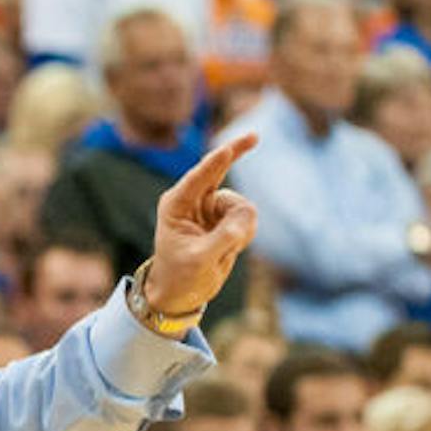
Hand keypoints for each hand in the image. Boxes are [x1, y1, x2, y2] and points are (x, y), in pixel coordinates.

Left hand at [145, 134, 258, 314]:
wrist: (181, 292)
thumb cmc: (180, 276)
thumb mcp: (199, 260)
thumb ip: (223, 239)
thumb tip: (247, 217)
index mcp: (176, 205)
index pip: (198, 179)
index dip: (216, 162)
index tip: (228, 149)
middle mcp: (192, 200)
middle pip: (219, 171)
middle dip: (236, 154)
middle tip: (254, 137)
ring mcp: (209, 207)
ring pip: (240, 204)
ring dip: (241, 226)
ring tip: (226, 249)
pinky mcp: (224, 218)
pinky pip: (247, 217)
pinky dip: (245, 232)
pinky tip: (232, 247)